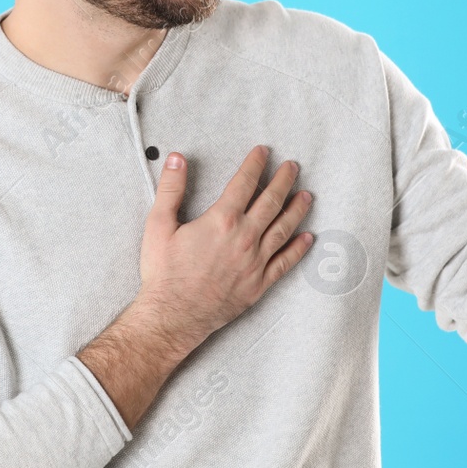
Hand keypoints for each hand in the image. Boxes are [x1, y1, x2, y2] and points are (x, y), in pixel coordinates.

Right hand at [136, 145, 314, 347]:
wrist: (173, 315)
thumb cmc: (164, 272)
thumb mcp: (158, 225)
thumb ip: (170, 189)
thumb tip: (177, 158)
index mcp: (221, 220)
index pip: (244, 183)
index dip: (255, 164)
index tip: (264, 152)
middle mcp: (244, 238)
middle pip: (270, 202)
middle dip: (283, 181)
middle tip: (293, 167)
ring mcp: (255, 262)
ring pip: (283, 229)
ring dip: (297, 210)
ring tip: (307, 196)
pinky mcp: (258, 284)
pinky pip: (285, 263)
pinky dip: (298, 249)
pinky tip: (308, 238)